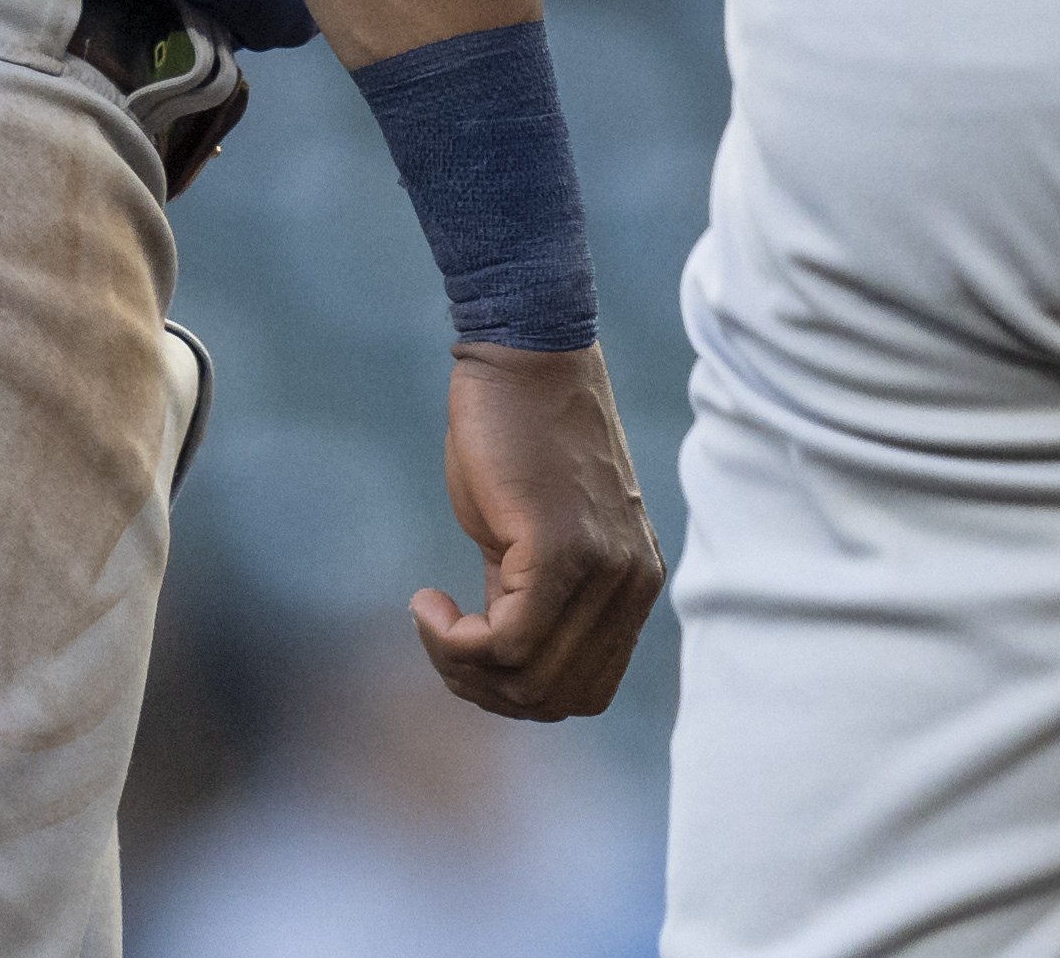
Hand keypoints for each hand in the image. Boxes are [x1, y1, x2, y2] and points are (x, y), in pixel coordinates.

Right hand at [415, 341, 662, 720]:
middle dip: (482, 690)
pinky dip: (452, 643)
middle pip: (554, 699)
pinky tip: (427, 603)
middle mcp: (631, 583)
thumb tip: (501, 671)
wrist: (524, 359)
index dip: (514, 694)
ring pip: (527, 681)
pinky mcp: (560, 551)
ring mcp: (602, 569)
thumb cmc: (517, 441)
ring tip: (433, 619)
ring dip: (460, 668)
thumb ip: (536, 604)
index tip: (466, 650)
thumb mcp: (534, 541)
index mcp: (633, 584)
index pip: (583, 693)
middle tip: (440, 639)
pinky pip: (506, 645)